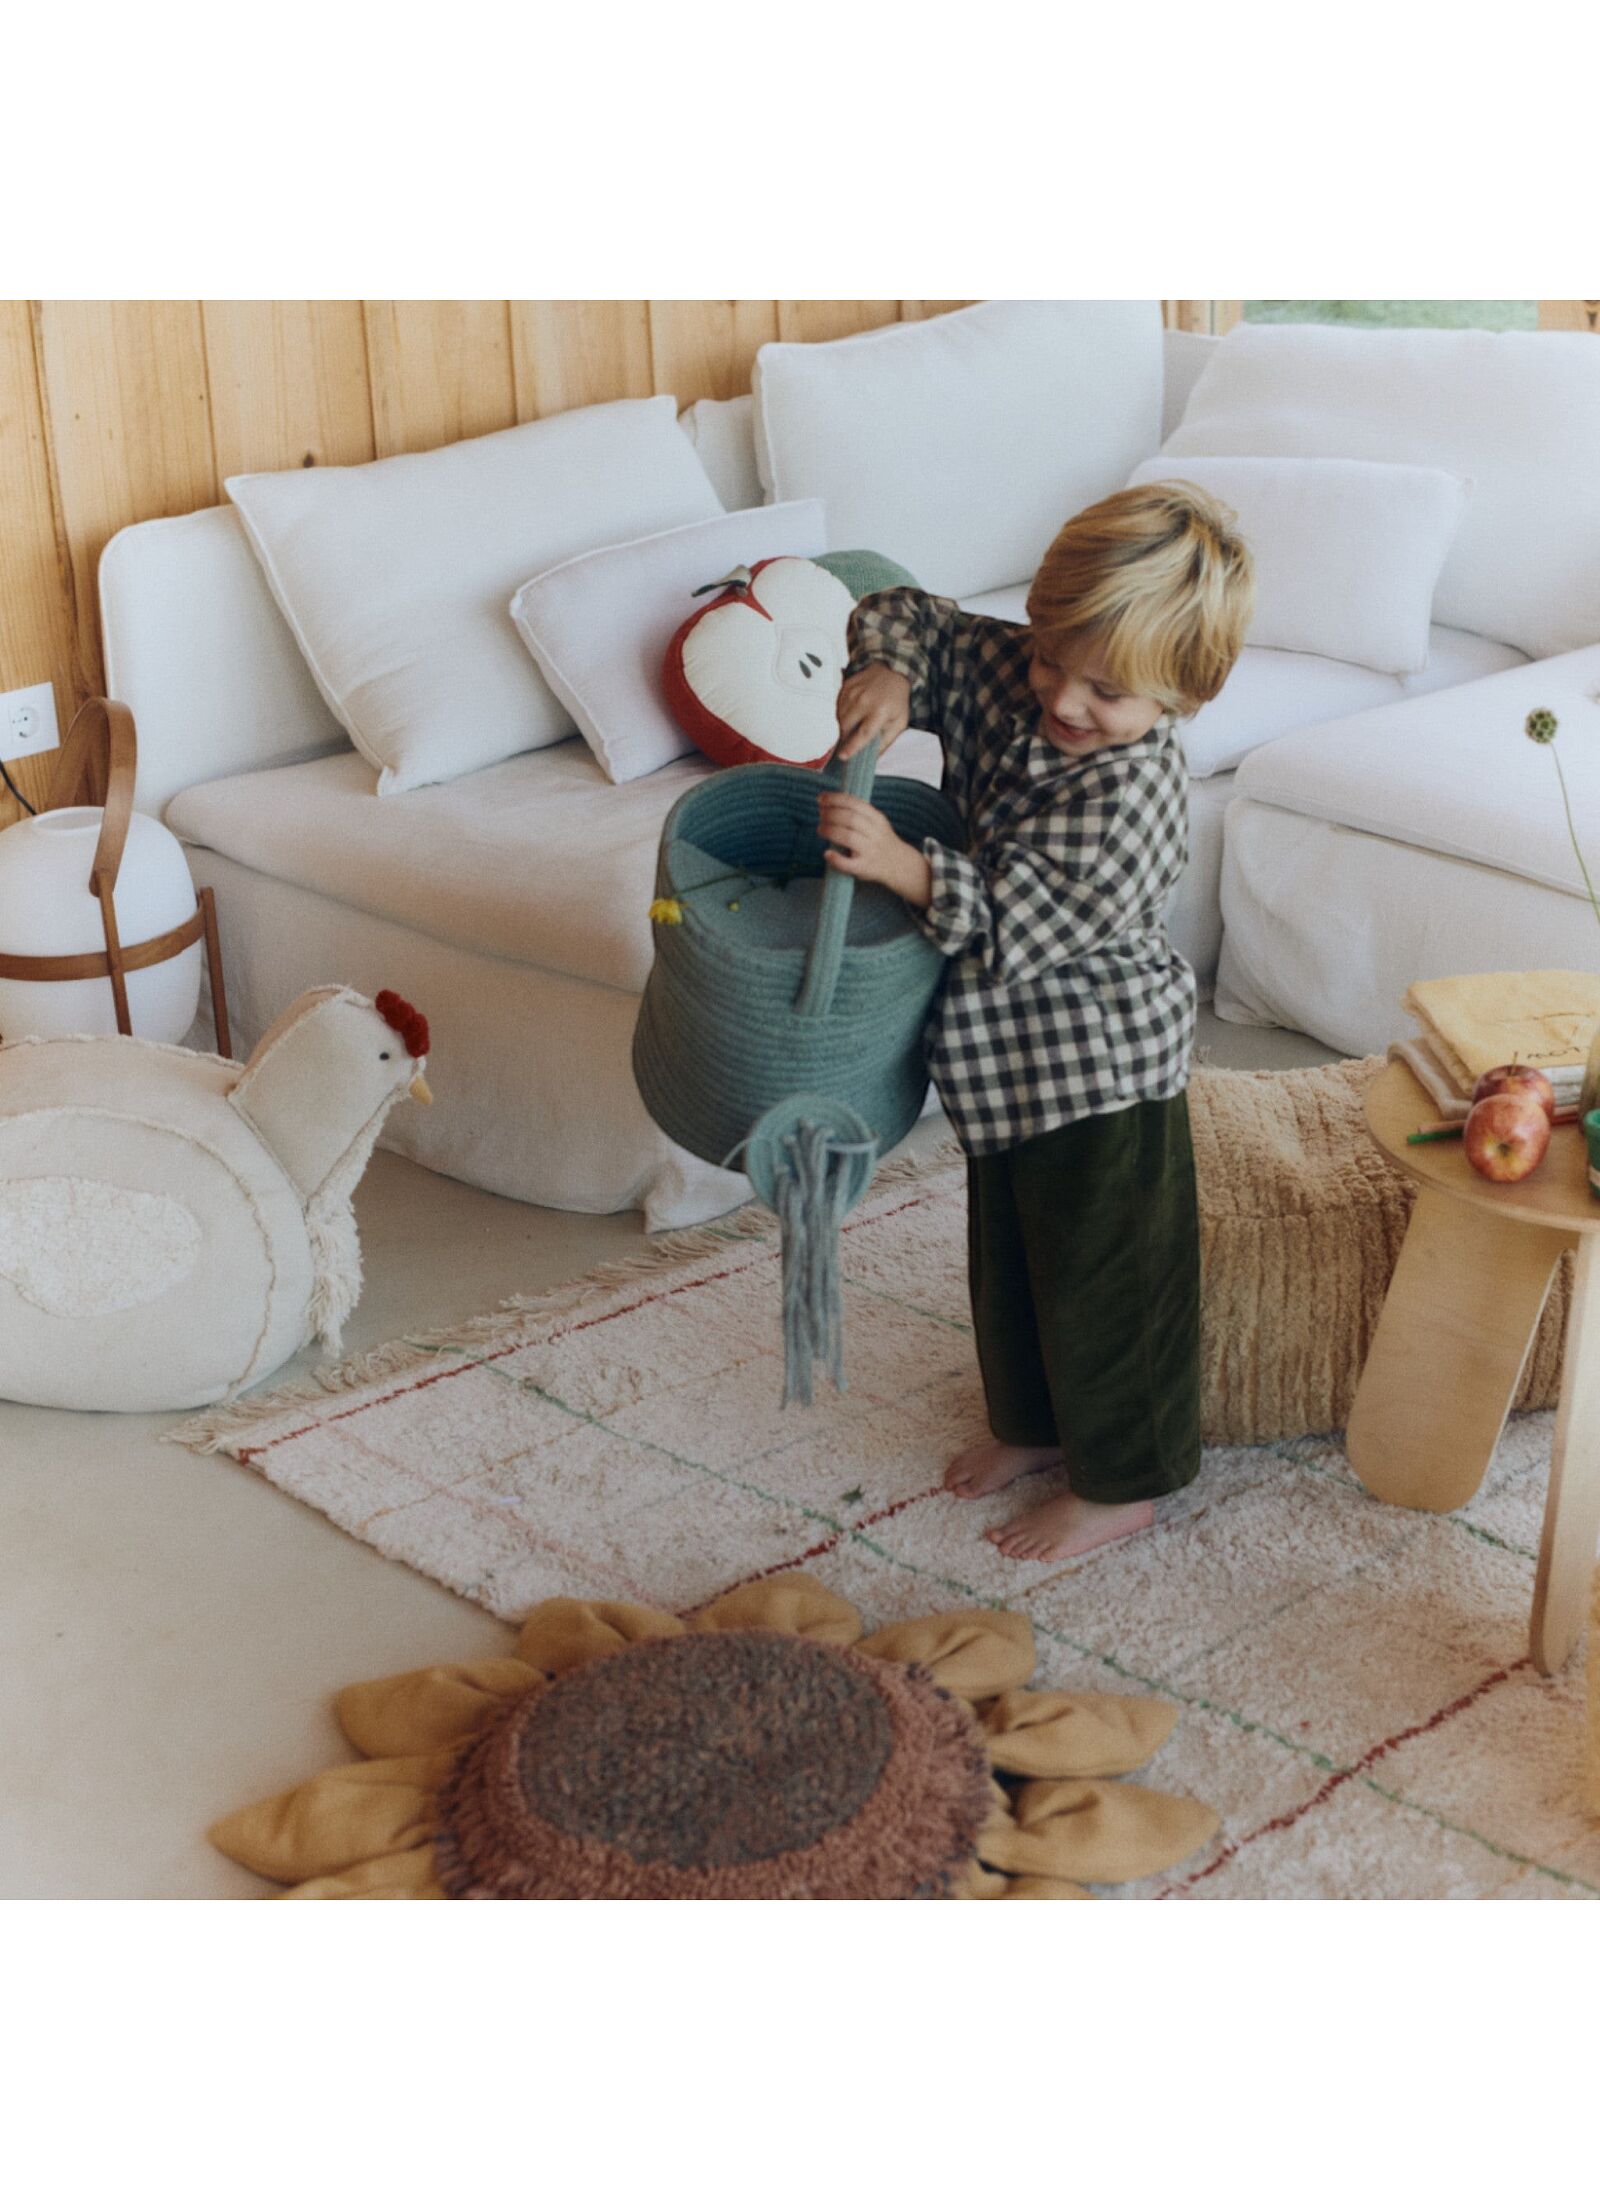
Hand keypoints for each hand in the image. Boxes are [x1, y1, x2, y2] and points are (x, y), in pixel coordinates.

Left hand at [817, 791, 931, 907]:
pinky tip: (827, 853)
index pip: (854, 804)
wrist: (899, 864)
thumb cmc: (880, 840)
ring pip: (848, 837)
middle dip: (831, 814)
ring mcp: (870, 851)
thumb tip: (827, 804)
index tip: (821, 798)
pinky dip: (836, 859)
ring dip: (830, 831)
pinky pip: (849, 864)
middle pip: (850, 818)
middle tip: (820, 815)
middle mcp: (875, 833)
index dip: (835, 799)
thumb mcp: (876, 822)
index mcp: (877, 819)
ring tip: (820, 829)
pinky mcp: (865, 868)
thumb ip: (857, 813)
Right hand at [836, 664, 910, 757]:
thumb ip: (886, 741)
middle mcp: (864, 701)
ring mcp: (853, 693)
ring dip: (841, 726)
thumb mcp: (899, 722)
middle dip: (844, 738)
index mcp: (880, 712)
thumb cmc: (896, 700)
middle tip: (846, 743)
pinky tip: (848, 715)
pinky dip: (840, 714)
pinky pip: (837, 706)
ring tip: (849, 728)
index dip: (852, 746)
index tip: (842, 757)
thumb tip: (872, 758)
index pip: (863, 733)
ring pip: (838, 717)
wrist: (891, 671)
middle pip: (846, 727)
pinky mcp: (845, 687)